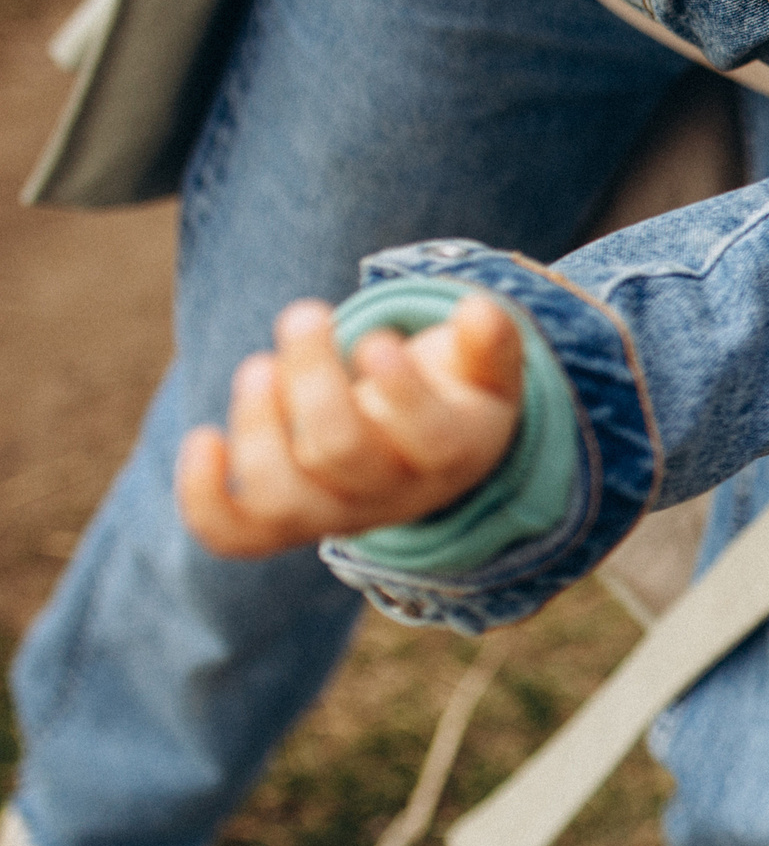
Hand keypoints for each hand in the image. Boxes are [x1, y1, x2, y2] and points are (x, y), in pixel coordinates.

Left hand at [177, 295, 524, 558]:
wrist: (424, 460)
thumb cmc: (451, 397)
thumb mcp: (484, 371)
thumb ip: (489, 342)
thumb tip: (477, 310)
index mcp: (451, 454)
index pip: (429, 438)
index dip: (400, 390)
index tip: (375, 338)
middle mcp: (392, 496)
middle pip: (342, 451)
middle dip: (312, 375)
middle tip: (304, 313)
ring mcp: (334, 515)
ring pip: (283, 495)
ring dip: (256, 424)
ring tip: (260, 365)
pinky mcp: (283, 523)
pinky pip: (235, 535)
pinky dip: (203, 498)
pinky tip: (203, 438)